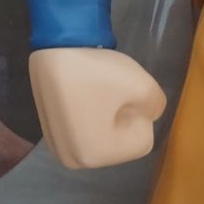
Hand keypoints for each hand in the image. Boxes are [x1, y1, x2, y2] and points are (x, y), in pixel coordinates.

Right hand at [29, 48, 165, 169]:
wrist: (52, 44)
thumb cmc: (95, 70)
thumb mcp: (143, 85)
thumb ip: (156, 106)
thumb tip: (148, 112)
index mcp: (92, 155)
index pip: (141, 139)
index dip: (138, 110)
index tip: (119, 90)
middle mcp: (71, 159)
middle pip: (119, 140)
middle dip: (121, 115)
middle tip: (106, 89)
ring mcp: (56, 145)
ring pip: (102, 133)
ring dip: (104, 114)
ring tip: (92, 89)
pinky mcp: (48, 130)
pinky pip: (84, 127)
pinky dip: (87, 112)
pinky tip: (80, 93)